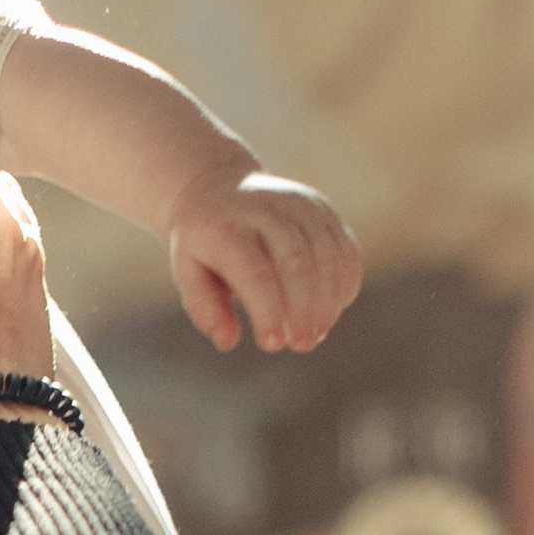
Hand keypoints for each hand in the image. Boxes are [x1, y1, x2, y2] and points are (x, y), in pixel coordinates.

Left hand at [169, 161, 362, 354]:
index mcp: (225, 226)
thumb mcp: (188, 271)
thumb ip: (204, 307)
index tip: (272, 344)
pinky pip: (345, 251)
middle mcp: (267, 208)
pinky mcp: (324, 210)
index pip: (254, 271)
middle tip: (302, 345)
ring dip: (327, 303)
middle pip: (298, 261)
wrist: (218, 189)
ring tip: (314, 335)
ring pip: (329, 257)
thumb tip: (227, 342)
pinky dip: (343, 286)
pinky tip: (328, 312)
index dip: (267, 310)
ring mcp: (300, 204)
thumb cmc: (203, 243)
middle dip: (305, 310)